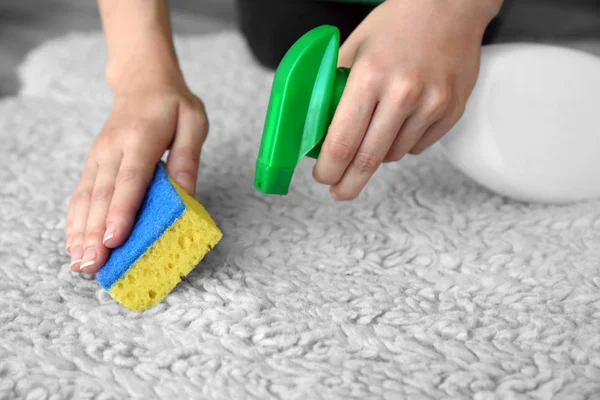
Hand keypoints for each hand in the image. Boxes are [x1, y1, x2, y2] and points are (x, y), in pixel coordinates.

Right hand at [66, 81, 208, 272]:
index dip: (122, 211)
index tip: (114, 239)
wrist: (142, 82)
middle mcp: (113, 150)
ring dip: (81, 232)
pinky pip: (81, 195)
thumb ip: (187, 157)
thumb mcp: (193, 123)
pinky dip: (75, 221)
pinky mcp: (93, 164)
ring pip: (87, 198)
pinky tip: (74, 244)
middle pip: (103, 195)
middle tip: (94, 265)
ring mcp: (99, 157)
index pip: (130, 180)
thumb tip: (186, 195)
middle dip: (96, 233)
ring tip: (81, 264)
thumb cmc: (173, 105)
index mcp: (140, 138)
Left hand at [313, 0, 502, 199]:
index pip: (342, 141)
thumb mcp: (354, 49)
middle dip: (349, 182)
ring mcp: (432, 104)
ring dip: (377, 154)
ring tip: (375, 133)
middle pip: (368, 160)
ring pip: (394, 154)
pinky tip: (401, 120)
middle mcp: (403, 93)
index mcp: (370, 76)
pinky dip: (403, 142)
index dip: (329, 168)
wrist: (450, 6)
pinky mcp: (451, 112)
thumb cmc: (397, 25)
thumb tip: (315, 128)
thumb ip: (334, 88)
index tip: (323, 177)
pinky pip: (418, 146)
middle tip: (340, 191)